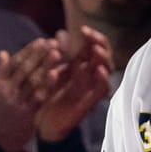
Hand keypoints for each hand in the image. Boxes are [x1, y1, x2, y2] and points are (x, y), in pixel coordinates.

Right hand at [0, 37, 59, 151]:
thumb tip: (4, 52)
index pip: (14, 63)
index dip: (28, 51)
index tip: (40, 41)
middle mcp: (7, 90)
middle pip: (25, 69)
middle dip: (39, 54)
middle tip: (52, 42)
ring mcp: (18, 102)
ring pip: (33, 80)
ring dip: (45, 65)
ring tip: (56, 53)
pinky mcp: (27, 114)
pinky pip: (39, 97)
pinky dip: (47, 85)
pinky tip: (56, 74)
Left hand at [36, 26, 112, 141]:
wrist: (43, 121)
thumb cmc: (47, 95)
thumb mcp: (50, 70)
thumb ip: (57, 53)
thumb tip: (61, 33)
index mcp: (81, 65)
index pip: (94, 46)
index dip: (93, 37)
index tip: (84, 30)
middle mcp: (89, 75)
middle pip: (104, 55)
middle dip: (101, 44)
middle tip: (92, 38)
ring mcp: (91, 88)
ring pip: (107, 70)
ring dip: (103, 58)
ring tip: (96, 50)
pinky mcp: (91, 101)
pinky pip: (102, 89)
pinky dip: (103, 79)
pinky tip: (98, 69)